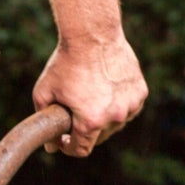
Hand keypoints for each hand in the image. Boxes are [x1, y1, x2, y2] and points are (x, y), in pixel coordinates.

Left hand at [32, 33, 147, 156]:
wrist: (92, 34)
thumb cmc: (65, 63)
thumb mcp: (43, 93)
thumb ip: (46, 124)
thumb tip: (52, 147)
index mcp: (91, 121)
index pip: (81, 149)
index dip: (69, 147)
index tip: (64, 139)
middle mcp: (114, 116)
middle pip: (98, 138)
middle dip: (85, 131)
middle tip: (74, 115)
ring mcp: (130, 104)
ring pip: (115, 123)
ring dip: (103, 118)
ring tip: (89, 98)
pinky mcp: (140, 91)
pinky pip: (128, 107)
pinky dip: (117, 104)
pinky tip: (105, 90)